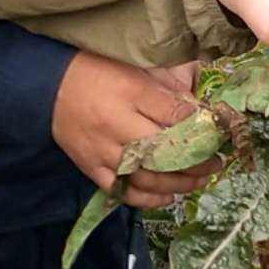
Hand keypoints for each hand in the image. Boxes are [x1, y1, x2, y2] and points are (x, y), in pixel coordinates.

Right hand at [53, 52, 214, 209]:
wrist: (51, 87)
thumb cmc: (98, 73)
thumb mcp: (135, 71)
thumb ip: (165, 90)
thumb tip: (198, 110)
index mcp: (130, 95)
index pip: (173, 114)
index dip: (200, 126)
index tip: (218, 132)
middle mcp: (117, 127)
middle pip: (164, 152)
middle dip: (196, 162)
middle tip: (217, 163)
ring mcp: (103, 152)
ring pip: (146, 176)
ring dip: (178, 183)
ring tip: (201, 181)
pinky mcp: (91, 168)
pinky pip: (122, 190)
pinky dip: (147, 198)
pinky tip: (168, 198)